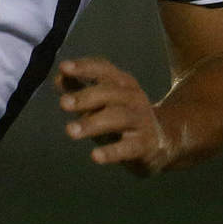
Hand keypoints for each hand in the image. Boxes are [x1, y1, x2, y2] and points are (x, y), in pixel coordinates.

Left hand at [56, 57, 171, 175]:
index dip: (84, 67)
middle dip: (85, 97)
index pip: (103, 69)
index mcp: (122, 83)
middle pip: (109, 92)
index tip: (64, 67)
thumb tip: (58, 78)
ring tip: (70, 131)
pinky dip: (112, 152)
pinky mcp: (145, 145)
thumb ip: (80, 89)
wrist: (164, 141)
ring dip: (92, 124)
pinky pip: (128, 148)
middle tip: (63, 103)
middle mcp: (133, 97)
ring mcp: (141, 121)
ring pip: (117, 118)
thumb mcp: (103, 102)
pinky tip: (96, 156)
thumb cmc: (122, 117)